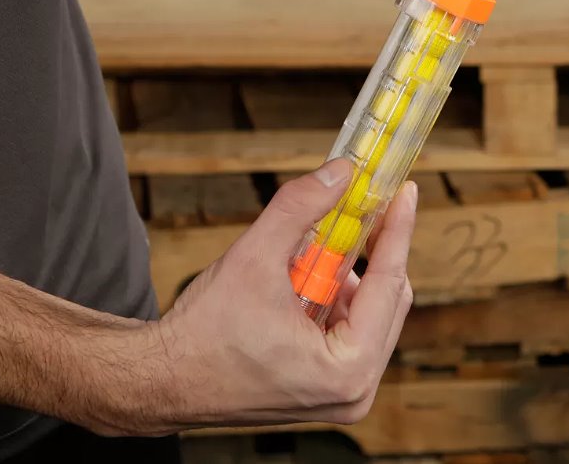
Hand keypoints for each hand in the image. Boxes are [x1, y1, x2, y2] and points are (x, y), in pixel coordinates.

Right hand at [139, 161, 415, 431]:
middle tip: (368, 202)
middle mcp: (354, 390)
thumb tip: (341, 173)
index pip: (388, 283)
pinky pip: (352, 327)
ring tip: (320, 245)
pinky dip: (338, 293)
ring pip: (371, 311)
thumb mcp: (255, 256)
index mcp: (346, 369)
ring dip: (352, 271)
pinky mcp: (329, 388)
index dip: (398, 229)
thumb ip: (301, 208)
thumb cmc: (203, 335)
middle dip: (374, 247)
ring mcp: (343, 394)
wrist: (162, 380)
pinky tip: (311, 274)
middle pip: (388, 297)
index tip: (406, 192)